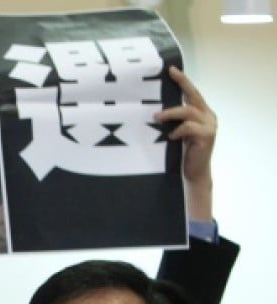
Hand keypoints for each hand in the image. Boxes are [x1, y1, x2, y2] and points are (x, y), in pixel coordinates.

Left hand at [154, 66, 214, 219]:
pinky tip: (170, 137)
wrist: (194, 173)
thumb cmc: (182, 153)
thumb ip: (174, 121)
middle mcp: (208, 116)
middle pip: (194, 95)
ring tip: (156, 117)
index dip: (183, 81)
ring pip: (189, 111)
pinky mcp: (207, 136)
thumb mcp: (177, 132)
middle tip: (170, 74)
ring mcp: (210, 125)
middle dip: (183, 83)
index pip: (192, 93)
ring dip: (170, 113)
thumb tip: (154, 110)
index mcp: (202, 113)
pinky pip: (189, 127)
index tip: (171, 69)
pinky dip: (177, 130)